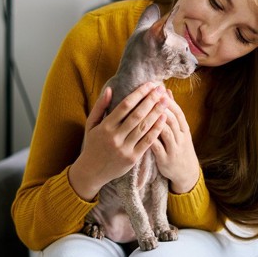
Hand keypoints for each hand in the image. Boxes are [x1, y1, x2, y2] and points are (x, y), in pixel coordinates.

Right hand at [68, 82, 168, 200]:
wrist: (91, 172)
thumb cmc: (92, 145)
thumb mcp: (91, 124)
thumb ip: (100, 106)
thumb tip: (110, 88)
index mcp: (105, 126)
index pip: (125, 106)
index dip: (139, 94)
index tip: (149, 85)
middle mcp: (115, 137)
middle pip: (137, 115)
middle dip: (151, 100)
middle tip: (161, 89)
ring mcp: (124, 148)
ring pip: (143, 127)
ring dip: (156, 113)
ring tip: (166, 101)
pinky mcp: (132, 158)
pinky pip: (147, 142)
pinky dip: (156, 129)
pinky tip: (164, 119)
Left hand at [151, 90, 199, 193]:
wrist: (185, 172)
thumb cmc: (179, 146)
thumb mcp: (180, 130)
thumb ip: (172, 111)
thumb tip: (166, 91)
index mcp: (184, 129)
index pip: (178, 112)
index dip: (168, 101)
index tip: (157, 90)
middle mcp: (181, 138)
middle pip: (172, 119)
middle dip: (161, 107)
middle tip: (149, 96)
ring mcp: (174, 149)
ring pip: (165, 132)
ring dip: (154, 120)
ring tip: (143, 110)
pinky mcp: (166, 160)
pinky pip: (157, 148)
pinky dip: (149, 139)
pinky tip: (139, 132)